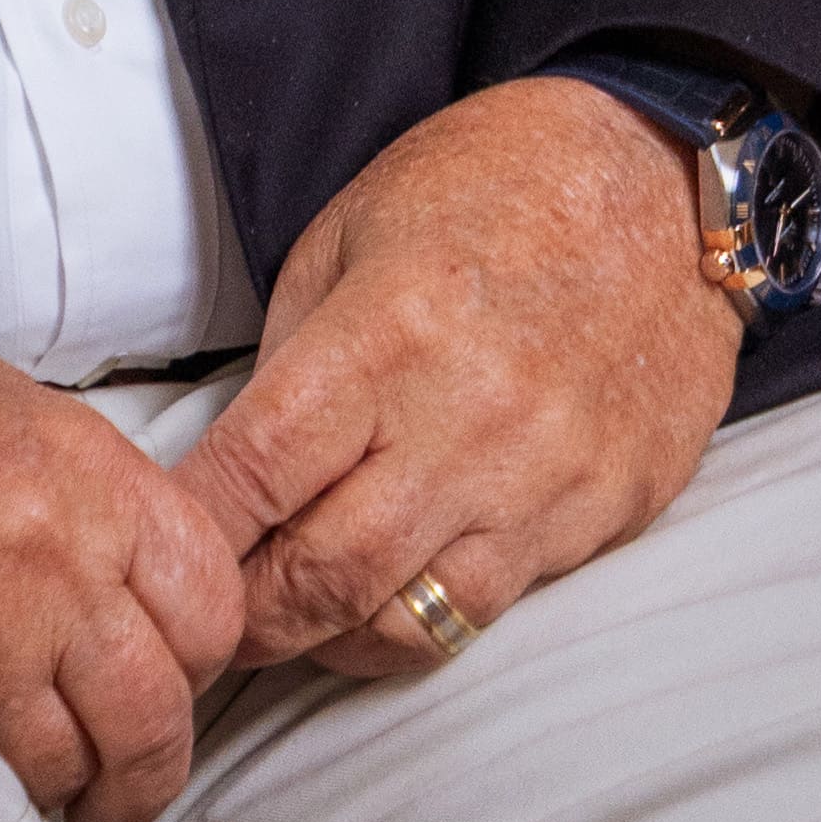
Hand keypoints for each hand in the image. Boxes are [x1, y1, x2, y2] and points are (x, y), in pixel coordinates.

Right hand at [0, 183, 244, 821]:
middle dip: (145, 754)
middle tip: (109, 766)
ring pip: (87, 758)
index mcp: (78, 456)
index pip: (211, 595)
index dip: (195, 655)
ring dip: (68, 779)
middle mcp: (55, 538)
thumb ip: (56, 483)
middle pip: (166, 703)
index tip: (161, 676)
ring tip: (31, 769)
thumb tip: (102, 568)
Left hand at [182, 80, 739, 679]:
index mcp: (390, 328)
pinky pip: (490, 609)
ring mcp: (543, 479)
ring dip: (329, 641)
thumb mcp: (355, 222)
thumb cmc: (499, 181)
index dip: (192, 528)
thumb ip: (295, 350)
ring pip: (406, 625)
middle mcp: (466, 419)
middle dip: (247, 616)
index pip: (257, 471)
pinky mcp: (601, 515)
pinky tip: (388, 595)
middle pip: (322, 576)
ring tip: (292, 621)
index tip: (157, 551)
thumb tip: (244, 465)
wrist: (663, 180)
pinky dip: (422, 619)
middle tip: (209, 618)